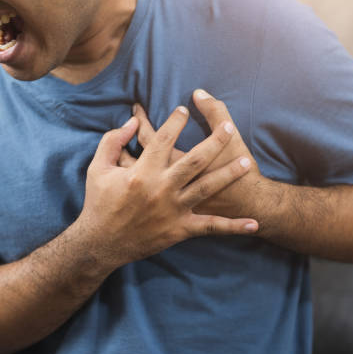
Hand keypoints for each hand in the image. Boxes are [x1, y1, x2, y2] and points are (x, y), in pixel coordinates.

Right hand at [78, 106, 258, 268]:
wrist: (101, 244)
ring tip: (247, 162)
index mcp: (141, 173)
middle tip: (228, 126)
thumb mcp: (98, 168)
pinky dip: (234, 227)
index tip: (184, 109)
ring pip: (207, 188)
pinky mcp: (181, 229)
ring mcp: (174, 210)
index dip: (174, 121)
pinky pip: (212, 227)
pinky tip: (254, 223)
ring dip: (229, 174)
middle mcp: (161, 189)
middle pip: (194, 159)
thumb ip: (112, 141)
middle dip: (214, 141)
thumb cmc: (99, 204)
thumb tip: (130, 122)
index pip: (163, 139)